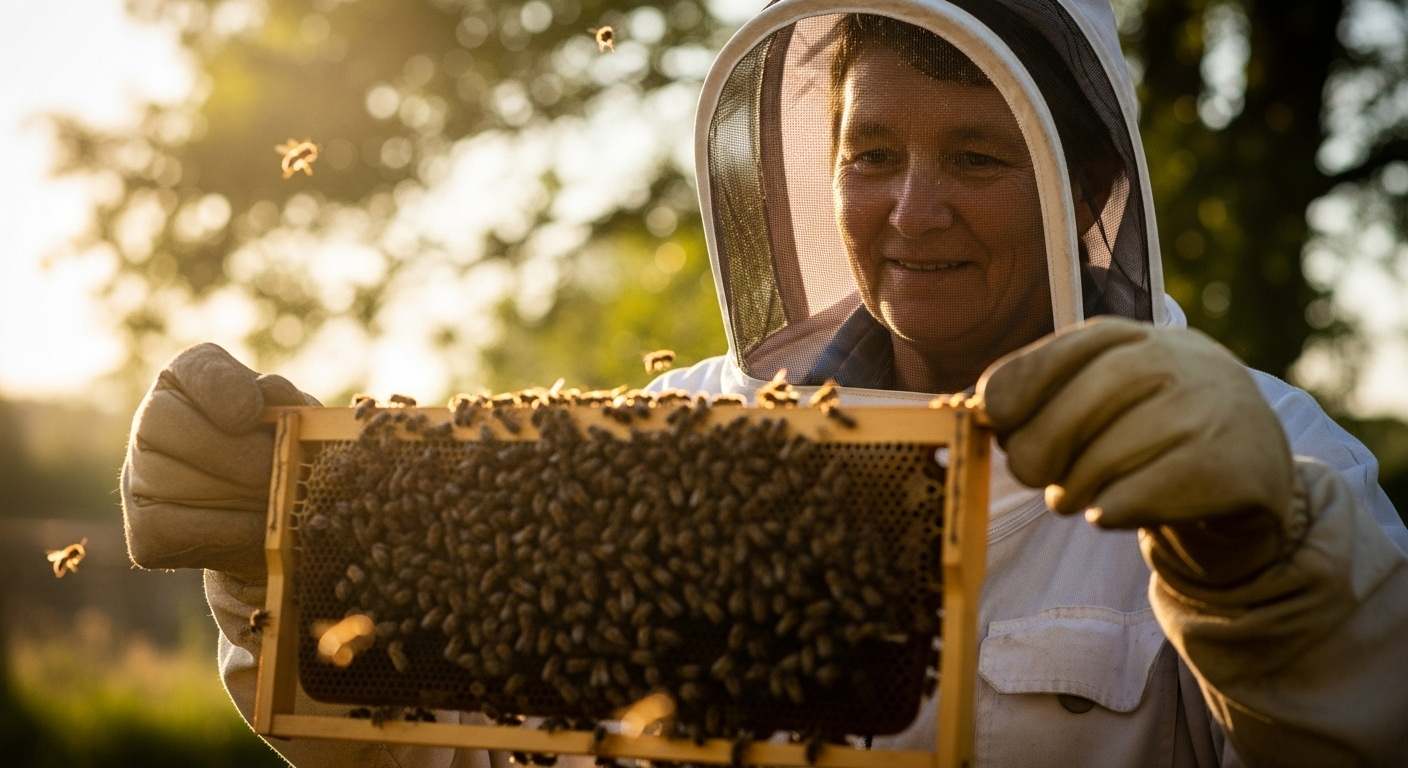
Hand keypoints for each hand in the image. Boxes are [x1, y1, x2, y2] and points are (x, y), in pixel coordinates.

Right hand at [122, 343, 318, 581]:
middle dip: (242, 458)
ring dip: (243, 497)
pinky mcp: (142, 529)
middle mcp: (151, 419)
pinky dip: (231, 529)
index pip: (196, 369)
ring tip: (275, 499)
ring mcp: (137, 476)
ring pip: (183, 483)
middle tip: (277, 473)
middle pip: (182, 431)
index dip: (224, 392)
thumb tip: (269, 389)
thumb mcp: (294, 419)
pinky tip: (259, 526)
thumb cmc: (279, 451)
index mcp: (189, 379)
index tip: (252, 415)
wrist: (261, 516)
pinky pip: (182, 527)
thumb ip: (285, 401)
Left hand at [976, 318, 1300, 585]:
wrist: (1247, 468)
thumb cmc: (1146, 432)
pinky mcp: (1239, 464)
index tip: (992, 416)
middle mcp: (1180, 360)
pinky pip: (1148, 493)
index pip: (1068, 350)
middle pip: (1088, 401)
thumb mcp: (1098, 398)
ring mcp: (1215, 408)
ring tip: (1074, 496)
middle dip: (1042, 445)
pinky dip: (1113, 510)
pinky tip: (1110, 511)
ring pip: (1113, 454)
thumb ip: (1043, 399)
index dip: (1020, 384)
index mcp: (1135, 337)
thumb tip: (972, 413)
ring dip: (1076, 487)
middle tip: (1032, 474)